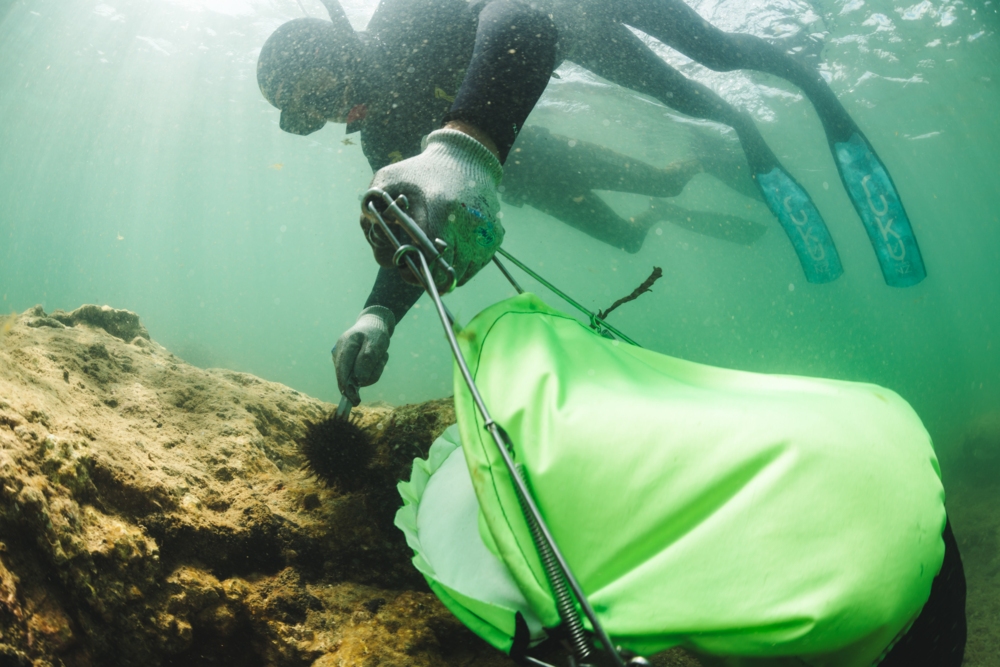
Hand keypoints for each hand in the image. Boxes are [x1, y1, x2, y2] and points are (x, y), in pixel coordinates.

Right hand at [332, 306, 394, 405]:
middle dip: (369, 374)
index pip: (342, 371)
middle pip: (349, 378)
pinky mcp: (346, 365)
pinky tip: (376, 359)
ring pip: (357, 378)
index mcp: (346, 345)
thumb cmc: (376, 333)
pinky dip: (371, 371)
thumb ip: (367, 360)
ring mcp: (341, 359)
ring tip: (380, 356)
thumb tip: (358, 380)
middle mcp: (339, 353)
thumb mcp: (377, 343)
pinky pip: (360, 376)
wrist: (373, 325)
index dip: (347, 387)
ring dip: (373, 371)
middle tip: (383, 357)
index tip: (355, 400)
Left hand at [361, 129, 503, 289]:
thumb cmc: (421, 172)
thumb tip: (377, 243)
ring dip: (445, 274)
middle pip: (446, 274)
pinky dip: (462, 267)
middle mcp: (467, 226)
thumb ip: (372, 210)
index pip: (428, 262)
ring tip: (433, 260)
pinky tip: (449, 253)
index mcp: (438, 213)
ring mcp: (484, 233)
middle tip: (417, 267)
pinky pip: (476, 267)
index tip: (406, 270)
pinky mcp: (494, 236)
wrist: (464, 158)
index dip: (414, 274)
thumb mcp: (388, 181)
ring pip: (462, 275)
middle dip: (428, 276)